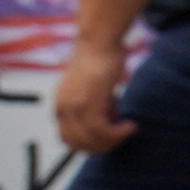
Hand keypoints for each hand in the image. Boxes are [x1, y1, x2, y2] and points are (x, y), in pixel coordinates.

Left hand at [55, 30, 130, 156]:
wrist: (99, 43)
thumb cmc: (100, 59)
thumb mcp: (91, 87)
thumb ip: (93, 104)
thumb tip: (109, 118)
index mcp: (60, 106)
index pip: (68, 138)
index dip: (89, 144)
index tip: (109, 139)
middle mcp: (62, 109)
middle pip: (77, 144)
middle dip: (101, 147)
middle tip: (121, 138)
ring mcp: (73, 107)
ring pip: (90, 139)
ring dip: (112, 141)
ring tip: (128, 130)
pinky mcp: (88, 103)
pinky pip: (102, 130)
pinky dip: (118, 133)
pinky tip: (130, 126)